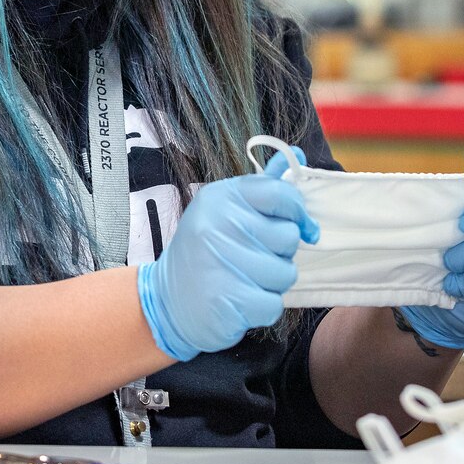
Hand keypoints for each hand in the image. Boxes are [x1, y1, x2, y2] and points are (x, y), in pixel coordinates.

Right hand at [137, 147, 319, 361]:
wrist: (166, 302)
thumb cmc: (204, 253)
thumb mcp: (224, 211)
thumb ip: (263, 186)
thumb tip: (297, 155)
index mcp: (220, 197)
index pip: (280, 194)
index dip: (296, 212)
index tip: (296, 225)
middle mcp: (219, 224)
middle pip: (289, 236)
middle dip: (279, 253)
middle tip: (249, 257)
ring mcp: (223, 262)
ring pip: (286, 272)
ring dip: (271, 283)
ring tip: (242, 280)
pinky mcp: (229, 300)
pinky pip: (274, 303)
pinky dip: (261, 308)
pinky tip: (239, 302)